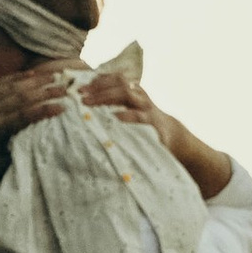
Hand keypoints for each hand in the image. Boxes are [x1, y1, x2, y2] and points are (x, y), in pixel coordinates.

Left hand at [0, 65, 68, 185]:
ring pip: (11, 86)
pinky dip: (16, 78)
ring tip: (54, 76)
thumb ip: (19, 149)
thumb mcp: (0, 163)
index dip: (45, 109)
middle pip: (21, 96)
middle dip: (45, 91)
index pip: (24, 115)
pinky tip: (32, 75)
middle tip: (65, 88)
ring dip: (35, 80)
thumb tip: (44, 141)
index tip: (63, 106)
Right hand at [76, 69, 235, 202]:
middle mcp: (147, 105)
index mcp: (152, 122)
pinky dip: (102, 78)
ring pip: (122, 82)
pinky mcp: (134, 88)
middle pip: (127, 94)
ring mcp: (141, 94)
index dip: (129, 116)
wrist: (171, 131)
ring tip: (80, 90)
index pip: (140, 116)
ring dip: (101, 84)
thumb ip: (142, 156)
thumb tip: (128, 174)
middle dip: (105, 96)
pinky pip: (118, 78)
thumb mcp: (153, 154)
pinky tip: (85, 81)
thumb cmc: (158, 146)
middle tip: (84, 101)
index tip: (115, 118)